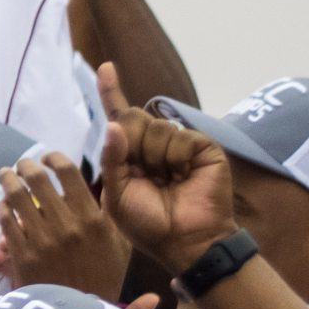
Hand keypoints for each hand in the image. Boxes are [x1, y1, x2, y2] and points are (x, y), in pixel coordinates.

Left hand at [0, 154, 131, 298]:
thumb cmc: (103, 283)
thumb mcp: (119, 248)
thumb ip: (113, 216)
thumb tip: (107, 182)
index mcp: (94, 221)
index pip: (69, 173)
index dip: (54, 158)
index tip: (48, 157)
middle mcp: (67, 226)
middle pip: (36, 178)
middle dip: (25, 165)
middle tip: (21, 164)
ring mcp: (42, 239)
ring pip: (15, 195)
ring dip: (6, 180)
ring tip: (5, 175)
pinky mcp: (21, 254)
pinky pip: (5, 219)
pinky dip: (2, 207)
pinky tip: (3, 205)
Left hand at [95, 62, 234, 271]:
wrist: (183, 241)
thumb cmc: (148, 223)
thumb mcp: (117, 193)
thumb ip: (112, 159)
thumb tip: (114, 124)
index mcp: (131, 154)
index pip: (119, 117)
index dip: (111, 91)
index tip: (105, 68)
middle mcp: (154, 144)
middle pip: (131, 118)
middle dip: (130, 145)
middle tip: (145, 175)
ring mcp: (180, 144)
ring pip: (155, 127)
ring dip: (155, 158)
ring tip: (167, 181)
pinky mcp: (203, 146)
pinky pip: (178, 137)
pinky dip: (176, 158)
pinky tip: (184, 176)